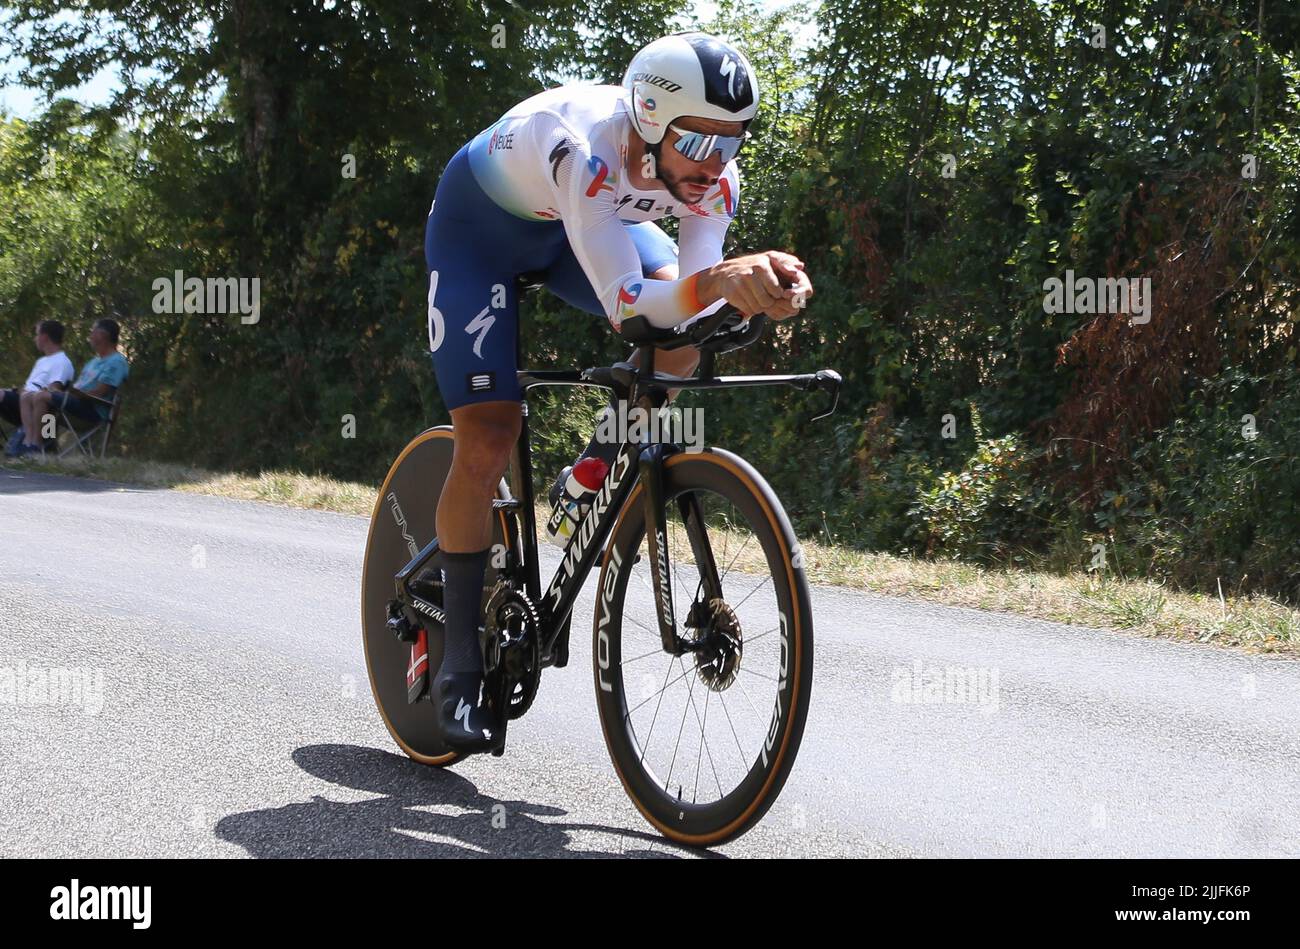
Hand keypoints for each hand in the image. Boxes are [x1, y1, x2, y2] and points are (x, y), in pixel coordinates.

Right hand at [698, 251, 812, 318]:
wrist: (725, 273)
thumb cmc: (752, 267)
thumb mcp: (769, 259)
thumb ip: (786, 262)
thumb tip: (801, 266)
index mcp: (763, 264)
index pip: (777, 291)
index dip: (777, 296)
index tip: (775, 293)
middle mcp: (750, 272)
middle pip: (768, 301)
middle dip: (768, 303)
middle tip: (764, 296)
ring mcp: (740, 283)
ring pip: (758, 307)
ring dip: (759, 307)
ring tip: (756, 298)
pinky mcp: (732, 292)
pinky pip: (748, 310)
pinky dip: (750, 309)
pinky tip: (747, 301)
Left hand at [763, 251, 812, 319]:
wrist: (750, 275)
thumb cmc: (764, 263)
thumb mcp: (773, 258)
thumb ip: (785, 261)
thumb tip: (800, 266)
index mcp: (800, 280)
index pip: (807, 291)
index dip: (798, 294)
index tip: (785, 294)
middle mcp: (798, 293)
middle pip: (799, 304)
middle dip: (786, 303)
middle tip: (773, 301)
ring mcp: (790, 303)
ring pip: (791, 312)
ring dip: (778, 307)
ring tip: (766, 301)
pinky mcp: (780, 310)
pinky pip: (779, 315)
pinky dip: (771, 311)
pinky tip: (763, 305)